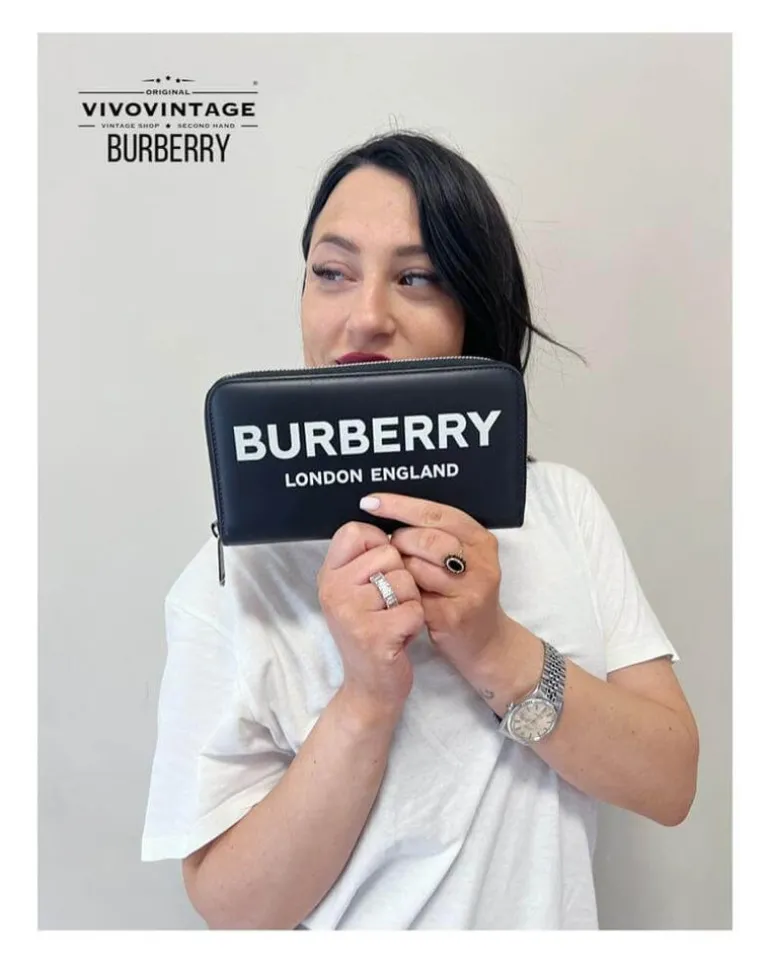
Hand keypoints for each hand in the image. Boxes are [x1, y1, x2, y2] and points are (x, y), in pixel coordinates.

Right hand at [317, 520, 424, 717]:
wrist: (370, 687)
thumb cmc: (372, 631)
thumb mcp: (355, 592)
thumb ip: (362, 558)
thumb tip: (384, 514)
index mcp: (328, 574)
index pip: (355, 530)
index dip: (378, 543)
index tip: (380, 569)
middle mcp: (333, 590)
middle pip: (388, 554)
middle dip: (400, 579)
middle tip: (388, 605)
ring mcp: (351, 613)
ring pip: (405, 580)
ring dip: (409, 601)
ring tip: (394, 620)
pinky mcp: (374, 635)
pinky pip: (414, 608)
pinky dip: (415, 622)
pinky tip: (401, 636)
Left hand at [359, 493, 508, 674]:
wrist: (484, 642)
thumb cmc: (462, 592)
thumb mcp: (460, 558)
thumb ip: (435, 534)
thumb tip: (386, 509)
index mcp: (481, 540)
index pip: (436, 513)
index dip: (400, 505)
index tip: (370, 501)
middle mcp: (481, 563)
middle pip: (427, 538)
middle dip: (399, 541)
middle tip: (388, 549)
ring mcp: (469, 590)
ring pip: (417, 567)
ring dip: (398, 569)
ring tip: (397, 574)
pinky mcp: (453, 616)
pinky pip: (413, 596)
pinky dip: (401, 593)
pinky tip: (398, 594)